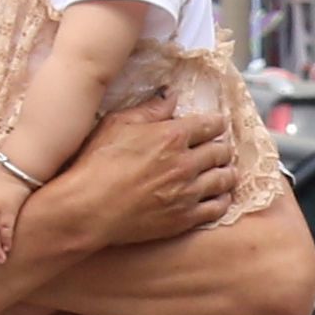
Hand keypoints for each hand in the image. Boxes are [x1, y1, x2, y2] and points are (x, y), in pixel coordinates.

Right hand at [54, 96, 250, 251]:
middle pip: (221, 151)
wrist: (88, 208)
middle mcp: (186, 163)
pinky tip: (218, 196)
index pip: (210, 124)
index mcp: (172, 136)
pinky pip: (218, 208)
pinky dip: (222, 199)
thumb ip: (149, 109)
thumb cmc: (97, 164)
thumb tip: (171, 96)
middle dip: (221, 148)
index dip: (216, 123)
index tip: (216, 125)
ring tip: (223, 171)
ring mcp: (188, 192)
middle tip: (218, 149)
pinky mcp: (185, 218)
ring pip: (224, 179)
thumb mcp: (118, 124)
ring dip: (226, 172)